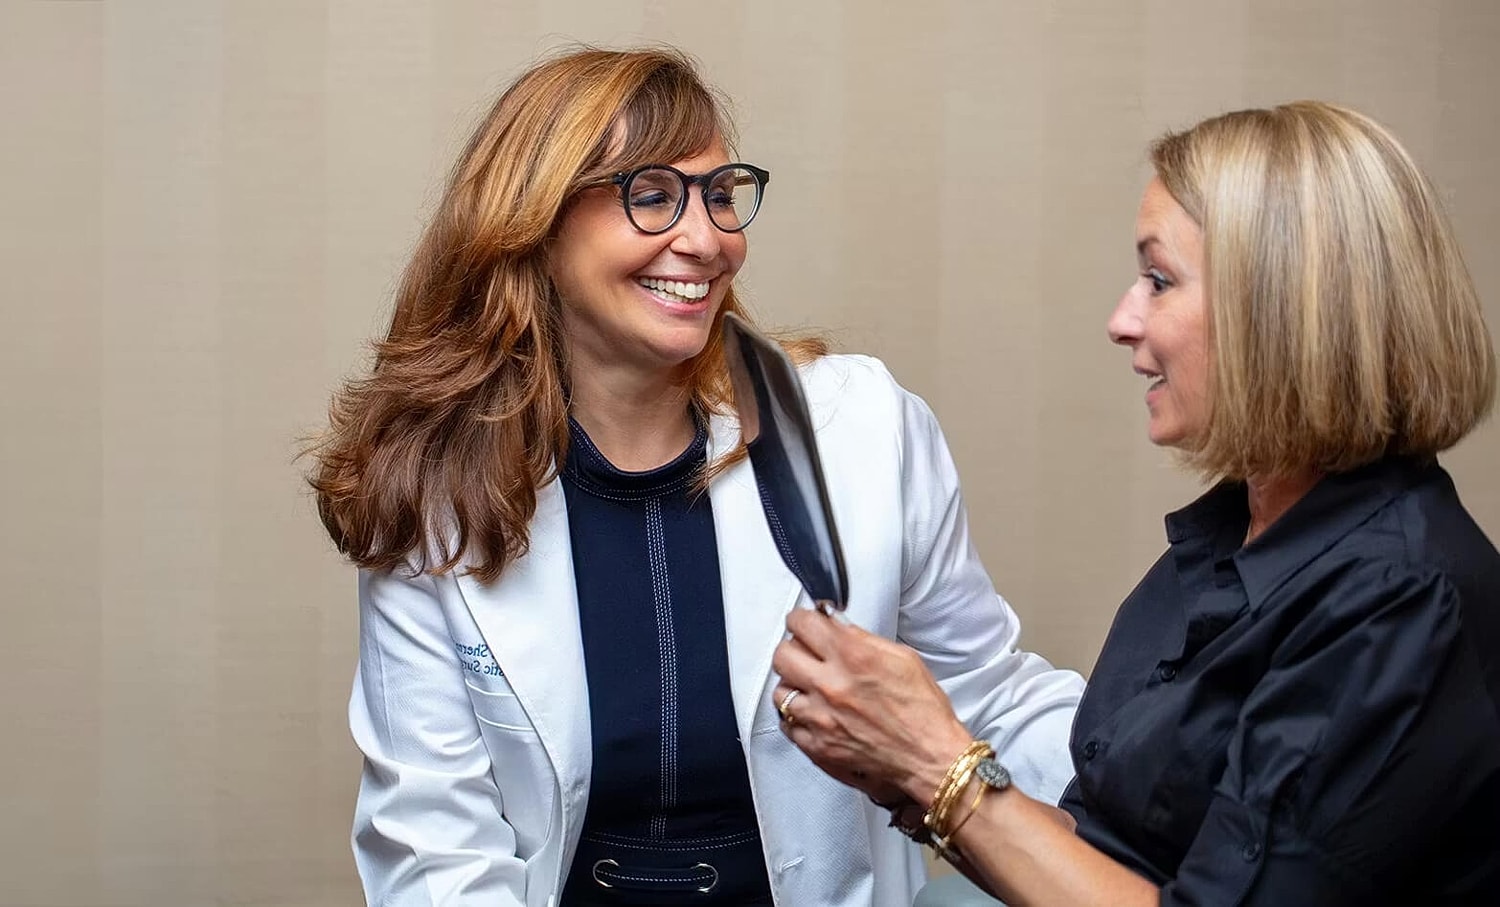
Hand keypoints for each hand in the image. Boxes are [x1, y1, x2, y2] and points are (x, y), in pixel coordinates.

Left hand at [771, 606, 972, 804]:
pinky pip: (788, 725)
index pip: (801, 623)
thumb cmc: (923, 712)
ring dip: (793, 685)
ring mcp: (821, 718)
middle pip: (782, 655)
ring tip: (810, 687)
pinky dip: (797, 717)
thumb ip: (863, 639)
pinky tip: (813, 713)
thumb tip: (837, 626)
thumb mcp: (902, 658)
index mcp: (853, 657)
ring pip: (780, 691)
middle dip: (793, 649)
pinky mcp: (818, 746)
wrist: (930, 757)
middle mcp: (831, 686)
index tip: (804, 623)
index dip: (801, 619)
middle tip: (805, 653)